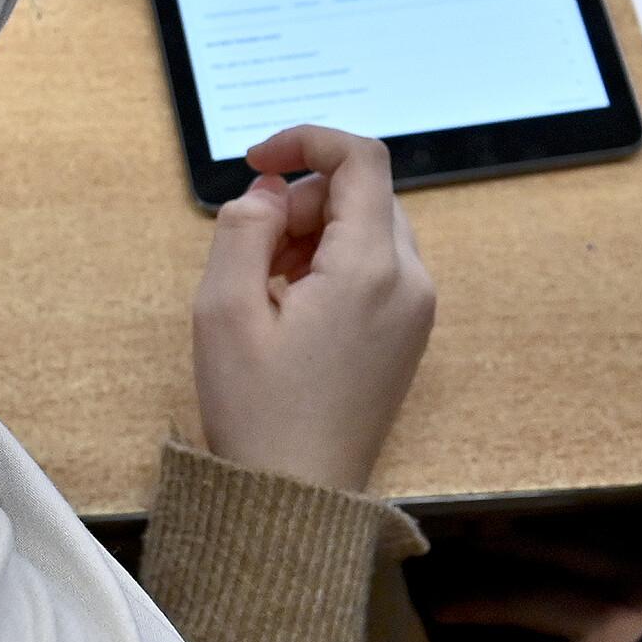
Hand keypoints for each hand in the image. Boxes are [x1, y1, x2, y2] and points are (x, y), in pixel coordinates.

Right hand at [190, 126, 435, 493]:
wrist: (296, 500)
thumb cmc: (258, 413)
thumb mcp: (224, 310)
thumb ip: (244, 227)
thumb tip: (270, 189)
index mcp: (371, 269)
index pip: (361, 159)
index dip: (306, 141)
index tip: (256, 162)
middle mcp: (410, 282)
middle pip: (365, 194)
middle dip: (304, 199)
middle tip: (254, 247)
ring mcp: (416, 311)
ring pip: (371, 228)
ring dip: (316, 233)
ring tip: (268, 286)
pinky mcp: (408, 334)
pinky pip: (377, 268)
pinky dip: (334, 263)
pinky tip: (292, 307)